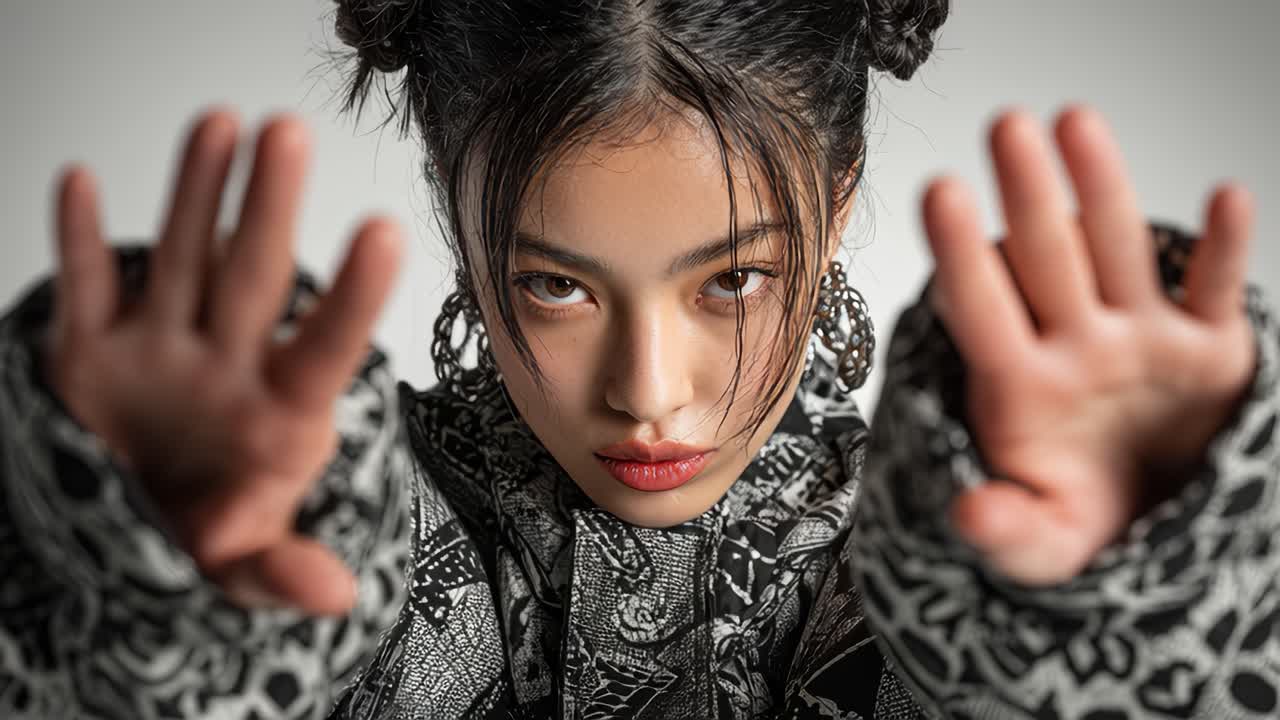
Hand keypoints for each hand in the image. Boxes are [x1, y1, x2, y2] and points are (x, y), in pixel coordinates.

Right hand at [45, 107, 402, 613]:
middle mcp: (226, 364)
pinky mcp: (94, 349)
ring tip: (220, 125)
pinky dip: (77, 240)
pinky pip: (88, 287)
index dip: (353, 295)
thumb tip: (337, 598)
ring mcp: (163, 348)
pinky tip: (81, 184)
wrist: (139, 518)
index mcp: (278, 415)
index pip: (325, 347)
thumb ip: (281, 573)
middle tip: (290, 134)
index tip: (387, 232)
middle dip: (267, 208)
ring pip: (182, 258)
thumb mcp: (242, 566)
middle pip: (252, 276)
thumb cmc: (208, 531)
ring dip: (194, 194)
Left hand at [921, 105, 1256, 585]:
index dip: (960, 254)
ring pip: (1116, 250)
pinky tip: (1226, 198)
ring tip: (1078, 123)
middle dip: (1027, 192)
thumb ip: (1005, 528)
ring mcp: (1138, 339)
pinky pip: (1215, 287)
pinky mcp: (1207, 346)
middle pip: (1044, 256)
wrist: (1149, 528)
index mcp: (1019, 386)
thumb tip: (969, 513)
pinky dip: (1224, 247)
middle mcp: (1074, 346)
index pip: (981, 309)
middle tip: (1006, 125)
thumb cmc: (1075, 523)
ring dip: (1101, 188)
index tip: (939, 193)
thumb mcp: (1038, 543)